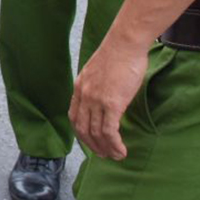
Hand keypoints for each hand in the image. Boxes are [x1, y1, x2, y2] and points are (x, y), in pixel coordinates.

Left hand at [70, 37, 147, 160]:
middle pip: (83, 129)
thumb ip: (97, 86)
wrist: (125, 43)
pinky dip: (114, 144)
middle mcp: (84, 94)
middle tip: (104, 155)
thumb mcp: (98, 71)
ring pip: (97, 133)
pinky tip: (121, 151)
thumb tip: (105, 98)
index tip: (92, 143)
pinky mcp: (112, 103)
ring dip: (106, 149)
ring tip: (116, 156)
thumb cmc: (118, 54)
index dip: (82, 134)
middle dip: (93, 146)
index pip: (74, 117)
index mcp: (80, 86)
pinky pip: (110, 131)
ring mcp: (97, 100)